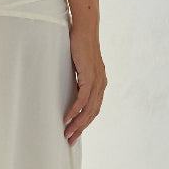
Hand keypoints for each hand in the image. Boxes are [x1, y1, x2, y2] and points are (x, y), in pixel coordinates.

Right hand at [64, 25, 105, 144]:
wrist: (84, 28)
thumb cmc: (79, 44)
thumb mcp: (78, 66)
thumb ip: (77, 78)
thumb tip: (68, 88)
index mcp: (100, 83)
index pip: (94, 109)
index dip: (85, 123)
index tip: (75, 134)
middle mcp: (101, 84)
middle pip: (92, 113)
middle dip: (81, 129)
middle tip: (70, 140)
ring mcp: (97, 80)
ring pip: (88, 109)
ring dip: (77, 123)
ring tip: (67, 133)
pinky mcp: (90, 76)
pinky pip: (83, 98)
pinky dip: (75, 110)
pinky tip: (67, 118)